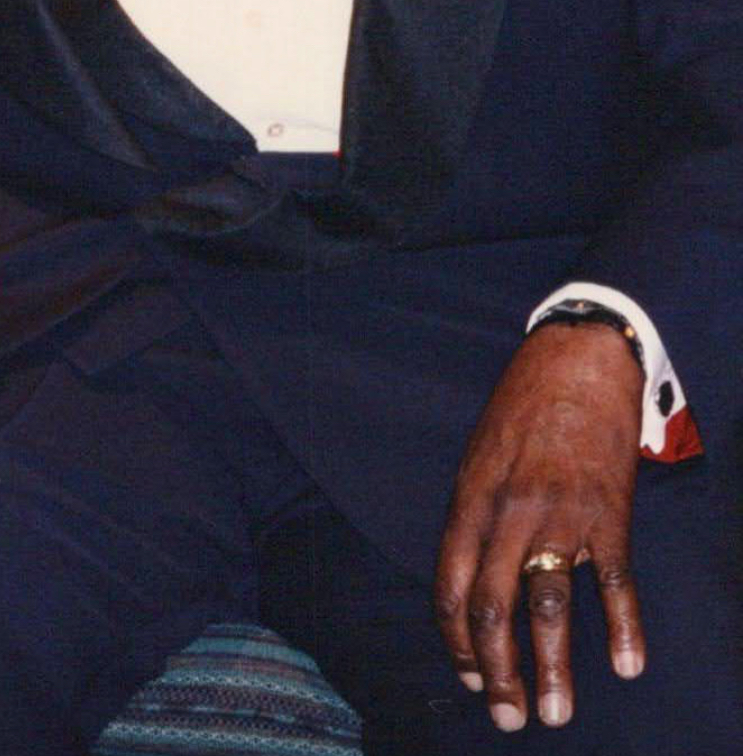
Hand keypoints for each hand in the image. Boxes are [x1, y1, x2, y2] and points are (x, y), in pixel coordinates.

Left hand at [434, 322, 644, 730]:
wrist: (576, 360)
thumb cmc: (521, 407)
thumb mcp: (477, 455)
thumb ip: (473, 517)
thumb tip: (470, 577)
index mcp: (471, 500)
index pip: (452, 587)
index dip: (458, 641)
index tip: (470, 678)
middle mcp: (509, 514)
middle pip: (494, 608)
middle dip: (498, 672)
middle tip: (509, 718)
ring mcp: (560, 516)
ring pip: (550, 607)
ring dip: (552, 668)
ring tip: (554, 714)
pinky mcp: (608, 513)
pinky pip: (614, 581)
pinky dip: (623, 627)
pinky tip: (628, 665)